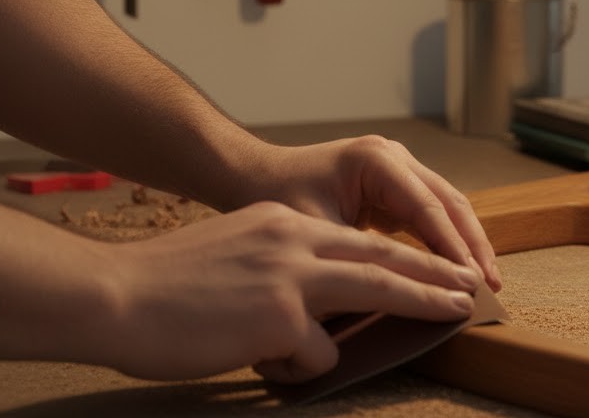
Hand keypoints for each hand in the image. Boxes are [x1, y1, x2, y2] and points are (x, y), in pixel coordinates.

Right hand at [105, 200, 479, 382]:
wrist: (117, 293)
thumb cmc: (167, 284)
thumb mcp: (236, 252)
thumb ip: (281, 267)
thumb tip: (313, 307)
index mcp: (283, 223)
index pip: (358, 239)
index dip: (402, 254)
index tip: (436, 266)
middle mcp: (293, 239)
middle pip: (382, 256)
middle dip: (433, 272)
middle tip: (470, 286)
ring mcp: (290, 274)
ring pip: (374, 287)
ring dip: (418, 303)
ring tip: (454, 311)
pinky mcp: (279, 314)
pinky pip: (316, 352)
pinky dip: (302, 365)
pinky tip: (264, 362)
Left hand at [233, 136, 501, 291]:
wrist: (251, 177)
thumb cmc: (276, 198)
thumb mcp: (315, 231)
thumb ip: (355, 259)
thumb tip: (396, 297)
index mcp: (377, 161)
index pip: (427, 210)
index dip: (452, 250)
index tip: (471, 284)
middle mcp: (394, 157)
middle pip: (448, 202)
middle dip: (471, 245)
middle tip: (491, 286)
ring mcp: (396, 167)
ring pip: (444, 206)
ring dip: (464, 242)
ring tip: (485, 281)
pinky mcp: (391, 184)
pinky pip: (428, 212)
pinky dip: (444, 240)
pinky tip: (456, 269)